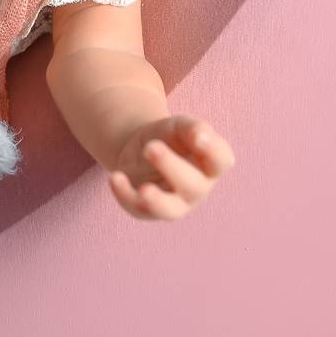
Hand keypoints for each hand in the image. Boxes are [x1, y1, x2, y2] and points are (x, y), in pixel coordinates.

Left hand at [108, 115, 234, 220]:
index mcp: (210, 164)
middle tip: (152, 147)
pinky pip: (138, 209)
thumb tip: (201, 137)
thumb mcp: (179, 125)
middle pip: (192, 185)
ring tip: (144, 190)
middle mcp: (197, 188)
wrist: (141, 148)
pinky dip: (125, 195)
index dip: (212, 150)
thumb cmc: (169, 137)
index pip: (220, 161)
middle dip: (171, 166)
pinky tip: (114, 177)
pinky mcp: (147, 210)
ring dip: (156, 201)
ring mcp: (174, 203)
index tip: (198, 137)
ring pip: (169, 209)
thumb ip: (193, 128)